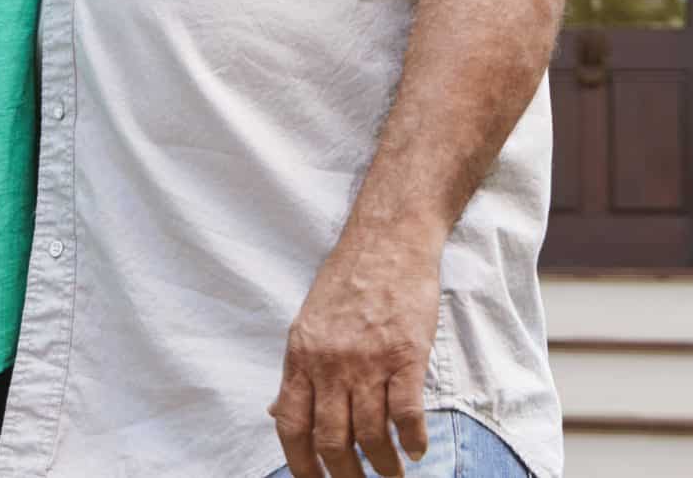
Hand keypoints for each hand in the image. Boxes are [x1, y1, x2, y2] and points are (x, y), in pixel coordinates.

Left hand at [268, 227, 439, 477]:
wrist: (388, 239)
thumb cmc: (349, 279)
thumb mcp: (308, 323)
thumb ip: (298, 371)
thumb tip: (277, 412)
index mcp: (301, 356)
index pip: (291, 427)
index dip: (302, 465)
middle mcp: (330, 363)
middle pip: (331, 441)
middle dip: (345, 475)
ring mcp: (368, 360)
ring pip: (370, 434)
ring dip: (382, 465)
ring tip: (391, 474)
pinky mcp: (406, 355)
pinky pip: (406, 414)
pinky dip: (412, 440)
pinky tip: (416, 449)